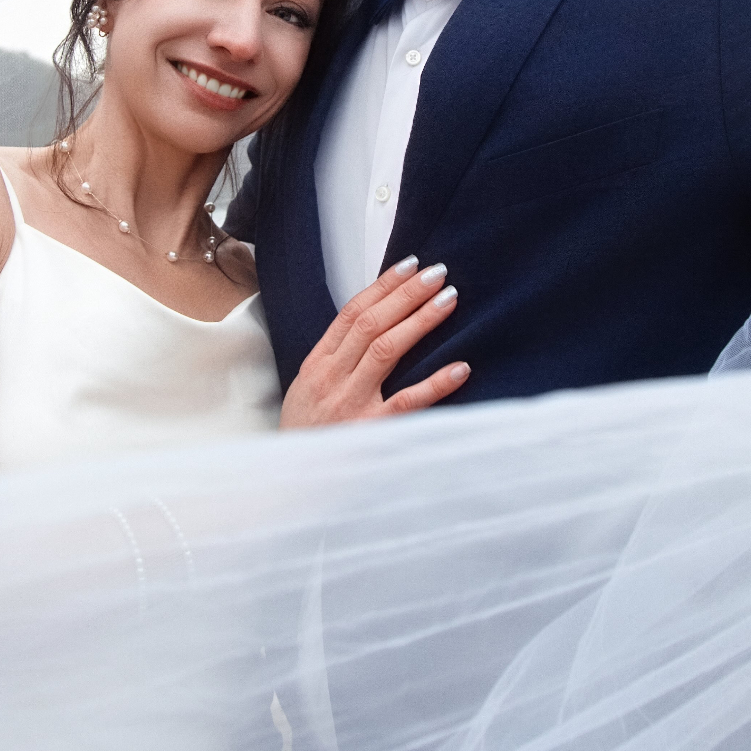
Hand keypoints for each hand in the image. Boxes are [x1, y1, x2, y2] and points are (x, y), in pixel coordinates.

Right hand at [280, 256, 467, 427]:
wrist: (289, 485)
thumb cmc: (305, 437)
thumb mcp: (309, 391)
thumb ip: (337, 361)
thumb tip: (377, 324)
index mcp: (317, 365)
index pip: (351, 314)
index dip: (382, 286)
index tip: (410, 265)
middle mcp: (332, 378)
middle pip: (372, 324)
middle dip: (407, 294)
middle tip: (438, 273)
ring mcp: (351, 405)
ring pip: (387, 351)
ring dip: (420, 321)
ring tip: (448, 300)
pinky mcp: (370, 433)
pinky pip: (407, 403)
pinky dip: (435, 383)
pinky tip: (461, 367)